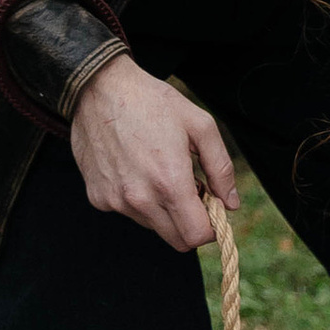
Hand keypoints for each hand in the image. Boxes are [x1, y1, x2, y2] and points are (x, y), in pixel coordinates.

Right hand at [69, 54, 237, 248]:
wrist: (100, 88)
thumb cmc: (153, 102)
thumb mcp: (200, 125)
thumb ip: (221, 168)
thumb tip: (231, 203)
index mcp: (169, 182)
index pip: (197, 236)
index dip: (211, 227)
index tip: (210, 206)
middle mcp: (140, 199)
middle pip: (177, 240)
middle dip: (190, 222)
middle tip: (188, 189)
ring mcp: (116, 201)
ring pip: (152, 226)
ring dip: (163, 210)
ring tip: (159, 172)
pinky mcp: (98, 198)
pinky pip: (127, 213)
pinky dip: (138, 200)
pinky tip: (135, 169)